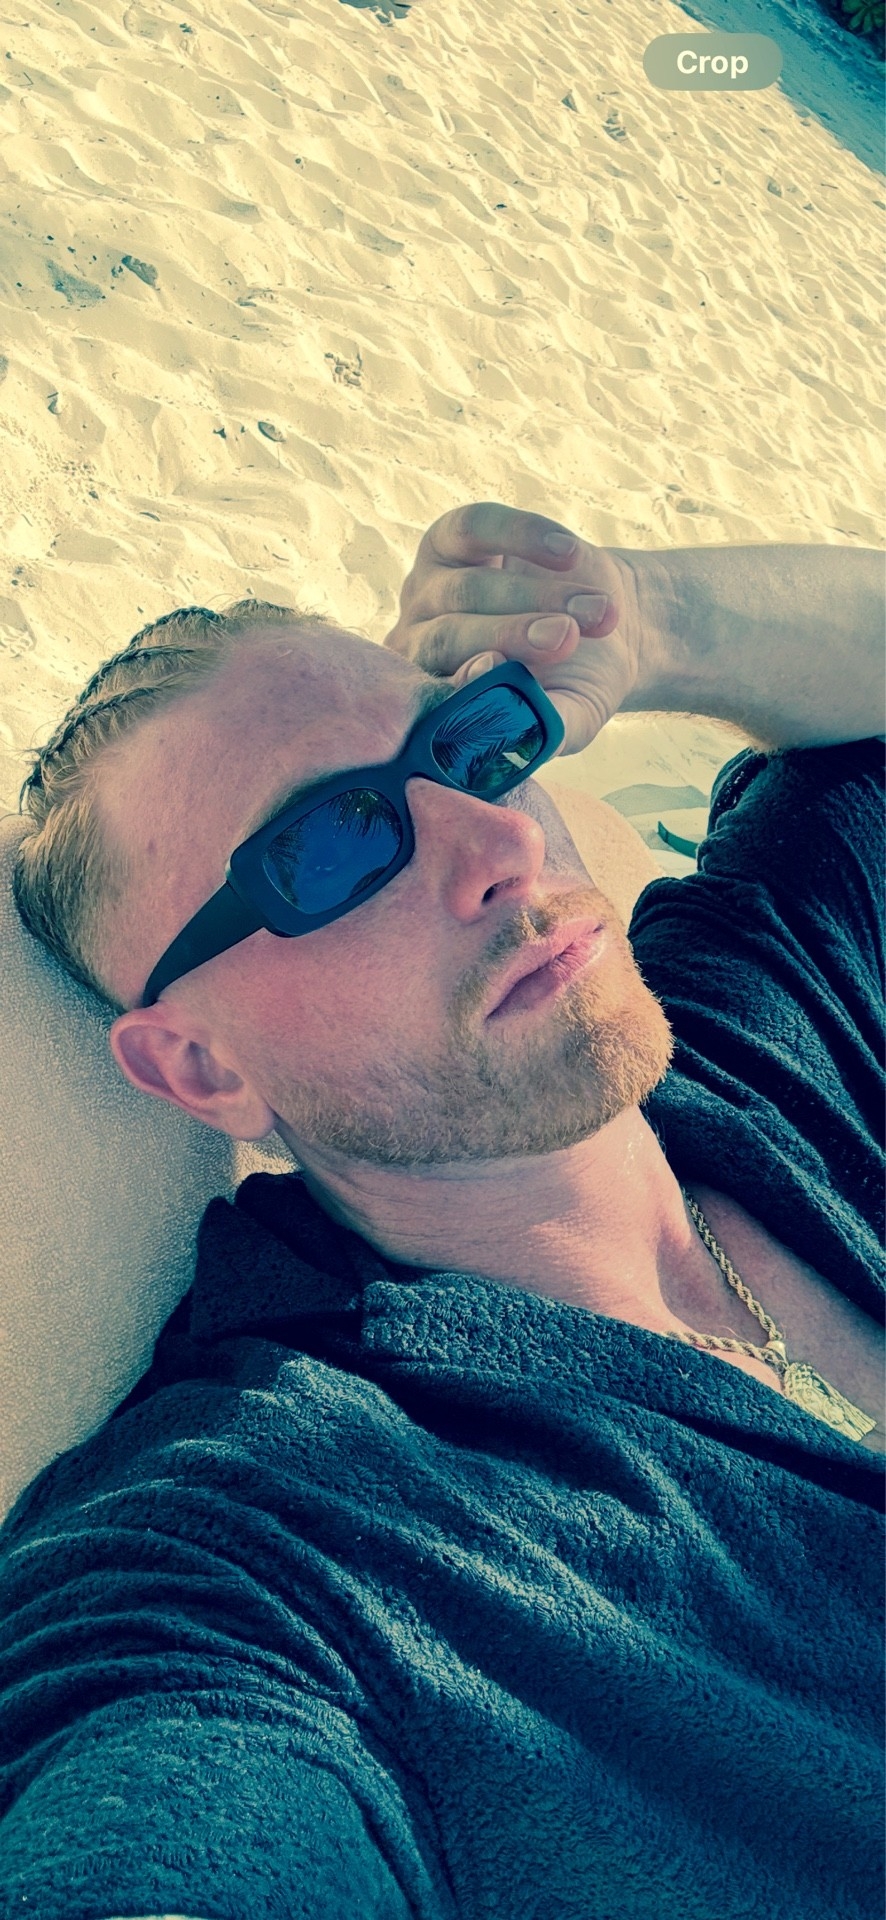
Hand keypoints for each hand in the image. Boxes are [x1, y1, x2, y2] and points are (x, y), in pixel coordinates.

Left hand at [383, 501, 652, 754]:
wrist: (604, 620)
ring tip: (598, 611)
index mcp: (432, 701)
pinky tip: (569, 553)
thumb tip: (511, 711)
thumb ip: (543, 727)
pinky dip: (524, 537)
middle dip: (510, 635)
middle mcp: (417, 644)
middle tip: (567, 638)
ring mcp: (429, 587)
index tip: (508, 677)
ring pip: (468, 588)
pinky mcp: (451, 537)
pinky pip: (476, 527)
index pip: (430, 699)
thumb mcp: (573, 716)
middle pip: (446, 637)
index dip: (464, 688)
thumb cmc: (580, 681)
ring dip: (538, 596)